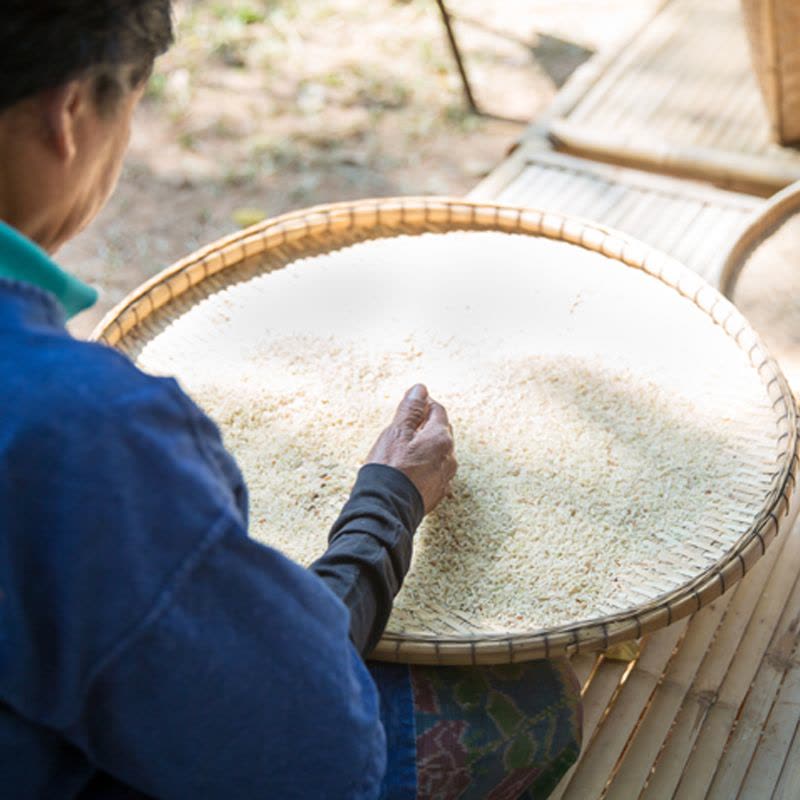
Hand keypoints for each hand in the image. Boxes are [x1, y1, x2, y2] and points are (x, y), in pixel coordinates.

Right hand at [366, 384, 456, 513]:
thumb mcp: (397, 432)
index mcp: (441, 438)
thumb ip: (410, 409)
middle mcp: (449, 457)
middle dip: (425, 425)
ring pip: (437, 453)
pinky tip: (408, 469)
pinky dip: (424, 465)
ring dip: (424, 446)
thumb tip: (420, 389)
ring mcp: (444, 477)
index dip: (423, 404)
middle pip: (440, 431)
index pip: (437, 411)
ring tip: (403, 448)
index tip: (409, 404)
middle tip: (404, 425)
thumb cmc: (390, 468)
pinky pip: (433, 472)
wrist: (386, 508)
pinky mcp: (436, 493)